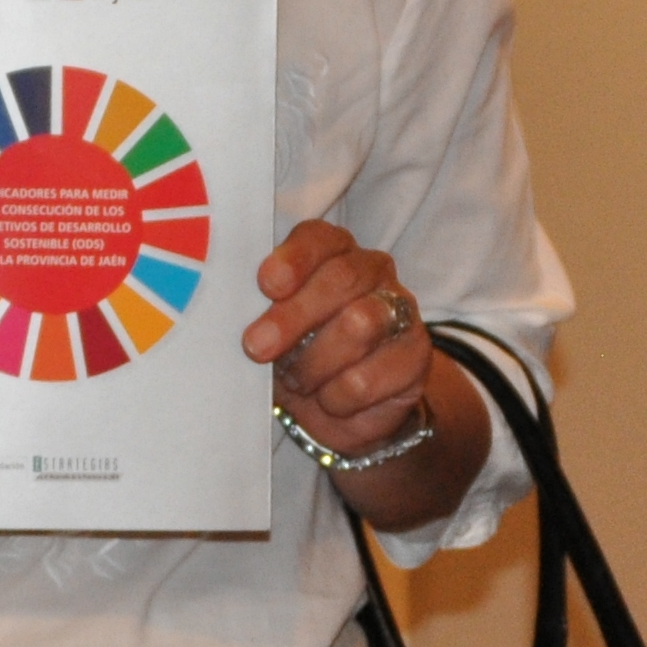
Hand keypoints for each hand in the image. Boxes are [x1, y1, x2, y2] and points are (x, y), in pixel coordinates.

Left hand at [244, 219, 429, 458]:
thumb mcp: (273, 328)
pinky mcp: (415, 355)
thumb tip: (231, 310)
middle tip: (256, 347)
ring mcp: (400, 310)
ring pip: (360, 325)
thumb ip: (260, 311)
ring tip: (298, 381)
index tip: (266, 285)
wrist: (343, 408)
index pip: (319, 238)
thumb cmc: (298, 352)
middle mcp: (372, 271)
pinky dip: (337, 396)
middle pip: (341, 280)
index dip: (293, 259)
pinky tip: (329, 400)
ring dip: (315, 362)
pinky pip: (369, 377)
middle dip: (294, 316)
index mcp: (333, 251)